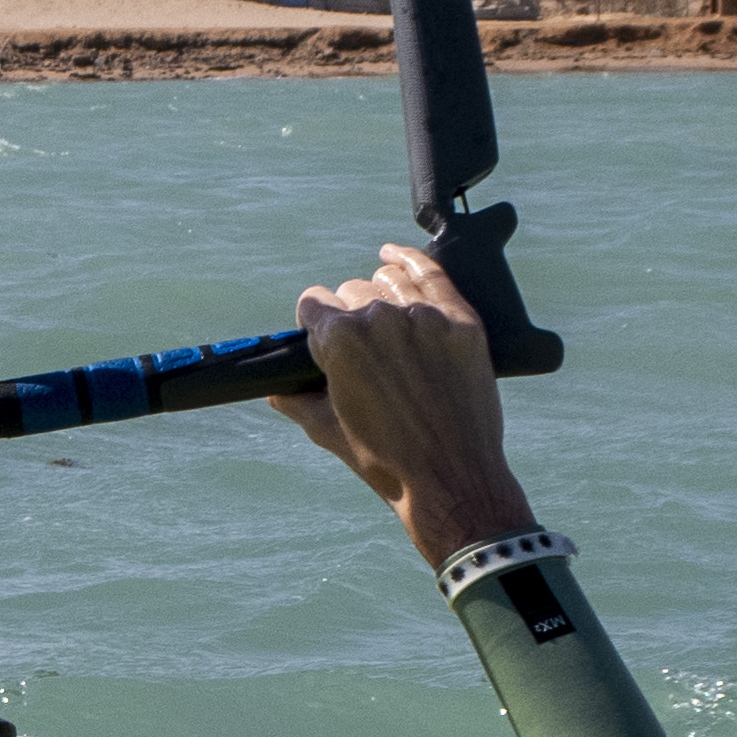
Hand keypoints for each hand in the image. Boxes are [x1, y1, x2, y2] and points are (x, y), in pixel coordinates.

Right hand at [277, 240, 536, 566]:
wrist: (450, 480)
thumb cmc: (385, 461)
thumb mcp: (326, 431)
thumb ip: (296, 399)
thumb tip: (277, 388)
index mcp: (339, 340)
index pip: (312, 305)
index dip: (314, 326)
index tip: (323, 343)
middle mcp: (379, 317)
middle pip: (350, 293)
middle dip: (348, 318)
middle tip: (363, 356)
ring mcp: (424, 316)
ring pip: (386, 282)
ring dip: (379, 297)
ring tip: (386, 327)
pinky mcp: (460, 321)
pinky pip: (429, 272)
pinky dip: (408, 261)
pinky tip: (392, 256)